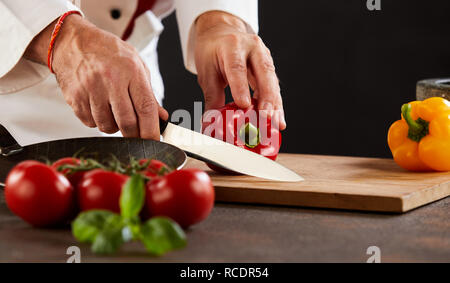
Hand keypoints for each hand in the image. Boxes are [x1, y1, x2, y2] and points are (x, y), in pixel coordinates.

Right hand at [25, 14, 167, 138]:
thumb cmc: (107, 52)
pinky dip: (97, 121)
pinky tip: (98, 107)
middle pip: (127, 123)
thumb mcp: (135, 64)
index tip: (154, 141)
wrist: (72, 42)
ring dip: (114, 126)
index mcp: (131, 70)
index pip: (145, 108)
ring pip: (107, 126)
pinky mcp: (74, 98)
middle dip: (134, 135)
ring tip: (114, 111)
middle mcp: (110, 80)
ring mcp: (90, 89)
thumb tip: (161, 117)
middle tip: (136, 134)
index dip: (151, 130)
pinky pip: (90, 123)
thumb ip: (148, 93)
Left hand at [194, 11, 285, 129]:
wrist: (221, 34)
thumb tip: (211, 120)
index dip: (241, 87)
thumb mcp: (206, 72)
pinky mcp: (269, 66)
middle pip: (263, 72)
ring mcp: (264, 55)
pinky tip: (276, 118)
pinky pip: (274, 86)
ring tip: (276, 123)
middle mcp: (252, 47)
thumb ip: (212, 96)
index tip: (243, 105)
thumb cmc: (213, 52)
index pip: (237, 67)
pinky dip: (275, 104)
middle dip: (267, 96)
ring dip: (275, 104)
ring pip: (272, 80)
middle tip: (266, 116)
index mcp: (232, 45)